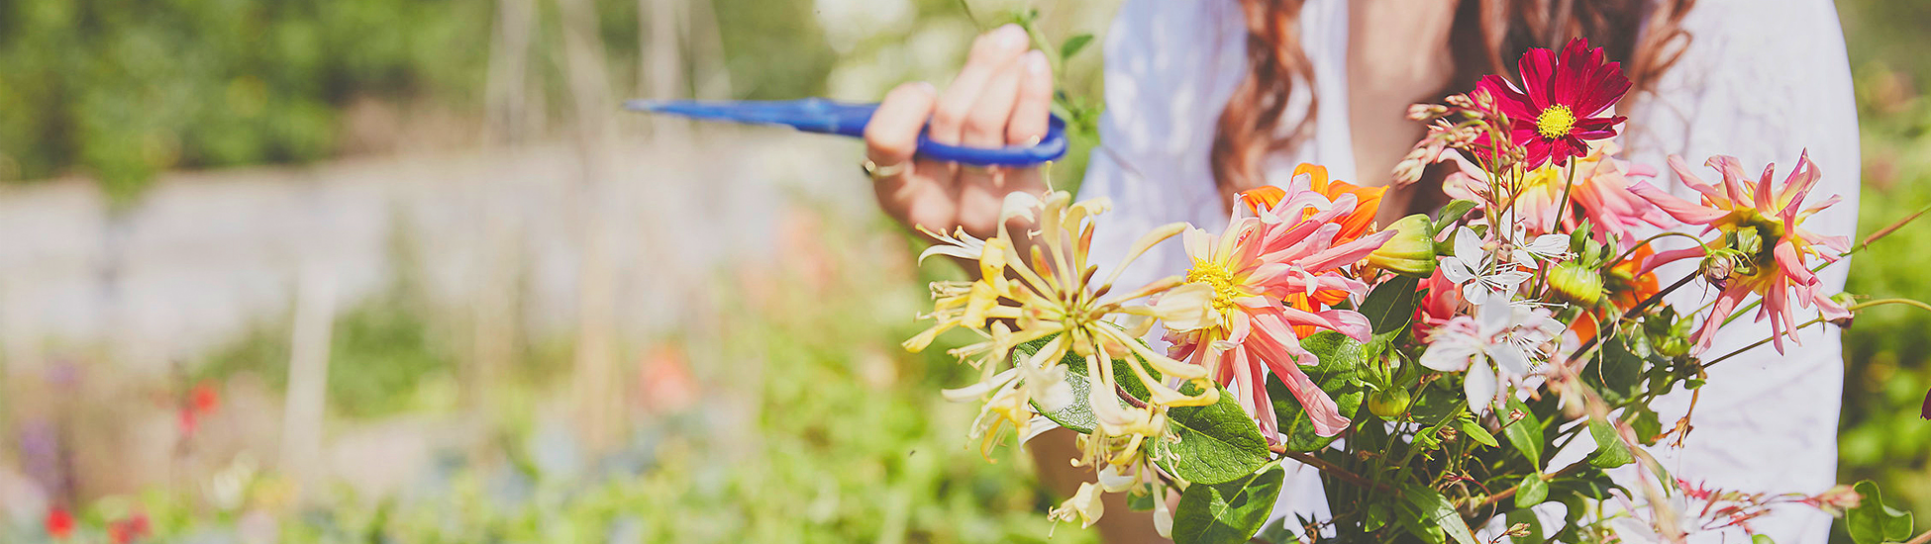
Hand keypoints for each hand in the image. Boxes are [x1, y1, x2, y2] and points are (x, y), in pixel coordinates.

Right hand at [864, 24, 1053, 240]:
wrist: (1016, 260)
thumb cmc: (972, 195)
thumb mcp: (943, 166)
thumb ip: (948, 117)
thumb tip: (990, 48)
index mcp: (900, 197)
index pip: (886, 145)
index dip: (905, 109)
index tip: (927, 90)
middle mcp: (937, 210)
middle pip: (949, 124)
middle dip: (978, 72)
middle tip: (1004, 40)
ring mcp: (983, 213)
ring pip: (988, 128)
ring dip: (1007, 76)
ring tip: (1020, 48)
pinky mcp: (1026, 209)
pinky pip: (1025, 142)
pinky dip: (1032, 98)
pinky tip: (1035, 71)